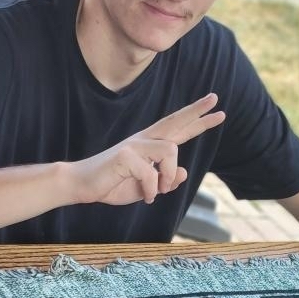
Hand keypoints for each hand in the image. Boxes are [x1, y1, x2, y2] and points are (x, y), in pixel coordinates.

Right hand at [70, 93, 224, 206]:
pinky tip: (147, 197)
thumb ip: (164, 182)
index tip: (217, 110)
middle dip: (196, 112)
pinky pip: (151, 173)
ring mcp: (134, 145)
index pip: (177, 129)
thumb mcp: (145, 188)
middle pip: (174, 122)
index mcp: (149, 145)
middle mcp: (143, 140)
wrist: (81, 185)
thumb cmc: (111, 184)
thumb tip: (184, 173)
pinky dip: (152, 189)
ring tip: (159, 190)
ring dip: (169, 176)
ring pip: (170, 151)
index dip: (197, 120)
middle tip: (215, 100)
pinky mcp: (124, 155)